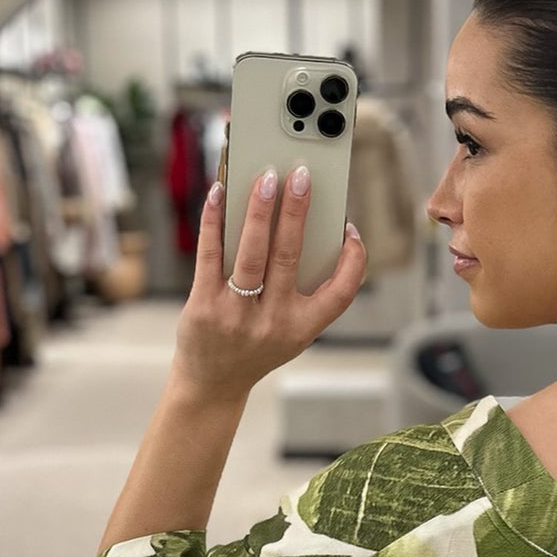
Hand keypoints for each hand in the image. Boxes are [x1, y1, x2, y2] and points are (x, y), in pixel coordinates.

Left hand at [172, 167, 367, 401]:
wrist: (212, 382)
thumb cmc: (256, 345)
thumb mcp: (290, 331)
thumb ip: (301, 289)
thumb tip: (297, 222)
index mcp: (302, 328)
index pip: (341, 293)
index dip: (353, 260)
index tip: (350, 229)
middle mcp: (273, 322)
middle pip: (289, 257)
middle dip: (296, 211)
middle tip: (302, 174)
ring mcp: (236, 314)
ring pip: (251, 252)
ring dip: (259, 209)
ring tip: (266, 176)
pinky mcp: (204, 304)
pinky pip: (210, 253)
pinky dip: (214, 219)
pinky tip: (219, 192)